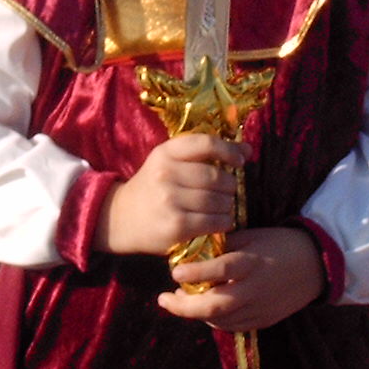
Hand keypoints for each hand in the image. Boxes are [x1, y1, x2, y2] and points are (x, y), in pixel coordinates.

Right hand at [98, 134, 247, 255]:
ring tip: (220, 208)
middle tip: (225, 193)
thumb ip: (205, 153)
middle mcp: (166, 173)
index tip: (240, 161)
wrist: (120, 219)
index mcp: (165, 152)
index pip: (207, 143)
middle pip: (218, 177)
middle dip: (229, 187)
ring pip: (220, 201)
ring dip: (228, 206)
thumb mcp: (170, 162)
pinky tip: (217, 222)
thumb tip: (248, 149)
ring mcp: (170, 200)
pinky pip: (215, 222)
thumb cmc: (153, 188)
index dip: (230, 151)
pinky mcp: (176, 225)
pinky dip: (223, 222)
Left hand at [158, 227, 326, 330]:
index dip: (197, 273)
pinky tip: (201, 308)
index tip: (174, 272)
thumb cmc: (278, 244)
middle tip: (163, 299)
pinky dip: (213, 319)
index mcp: (253, 263)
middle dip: (185, 307)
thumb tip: (191, 249)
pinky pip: (232, 326)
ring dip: (195, 313)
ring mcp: (260, 308)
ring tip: (178, 301)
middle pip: (217, 306)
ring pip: (221, 320)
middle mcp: (255, 289)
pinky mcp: (264, 321)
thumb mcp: (251, 236)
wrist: (316, 266)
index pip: (222, 269)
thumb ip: (223, 246)